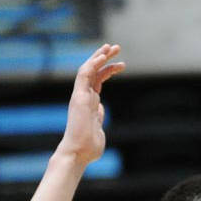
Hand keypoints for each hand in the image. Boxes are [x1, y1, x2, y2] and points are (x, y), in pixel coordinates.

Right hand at [59, 44, 124, 166]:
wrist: (79, 153)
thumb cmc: (89, 147)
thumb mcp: (98, 127)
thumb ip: (99, 116)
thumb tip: (101, 109)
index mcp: (89, 102)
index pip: (98, 80)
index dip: (108, 70)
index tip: (121, 64)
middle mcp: (84, 96)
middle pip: (93, 71)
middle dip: (104, 58)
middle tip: (116, 47)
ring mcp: (80, 96)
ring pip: (88, 69)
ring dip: (99, 57)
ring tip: (112, 47)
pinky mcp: (79, 97)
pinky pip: (84, 75)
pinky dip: (92, 64)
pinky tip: (102, 56)